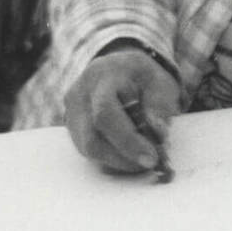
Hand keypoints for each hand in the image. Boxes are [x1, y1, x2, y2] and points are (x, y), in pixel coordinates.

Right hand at [64, 49, 180, 176]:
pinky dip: (111, 157)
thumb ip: (159, 106)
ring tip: (142, 158)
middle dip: (124, 157)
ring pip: (88, 148)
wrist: (121, 68)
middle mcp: (80, 92)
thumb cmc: (144, 77)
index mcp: (104, 75)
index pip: (105, 113)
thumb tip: (157, 134)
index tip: (151, 159)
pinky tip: (128, 154)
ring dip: (118, 160)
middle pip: (91, 137)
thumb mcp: (160, 82)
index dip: (127, 141)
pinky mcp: (70, 125)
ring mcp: (71, 110)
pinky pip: (87, 149)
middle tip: (150, 163)